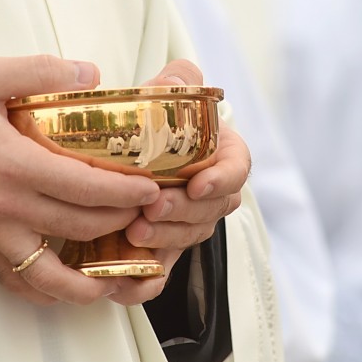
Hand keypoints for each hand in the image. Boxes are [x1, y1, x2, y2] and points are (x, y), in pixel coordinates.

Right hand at [0, 55, 159, 304]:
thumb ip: (38, 71)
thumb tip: (91, 73)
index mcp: (13, 165)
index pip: (85, 187)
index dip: (126, 191)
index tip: (152, 187)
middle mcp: (8, 209)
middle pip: (82, 227)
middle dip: (123, 220)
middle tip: (148, 209)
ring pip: (57, 270)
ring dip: (97, 269)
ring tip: (126, 259)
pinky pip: (23, 285)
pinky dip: (55, 291)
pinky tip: (78, 285)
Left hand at [107, 60, 250, 304]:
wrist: (124, 150)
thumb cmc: (153, 121)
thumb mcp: (167, 94)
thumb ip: (179, 82)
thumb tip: (177, 77)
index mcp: (220, 157)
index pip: (237, 170)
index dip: (222, 180)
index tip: (198, 184)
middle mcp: (210, 195)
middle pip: (210, 211)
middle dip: (183, 212)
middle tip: (152, 208)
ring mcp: (187, 225)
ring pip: (187, 240)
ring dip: (164, 240)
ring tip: (134, 233)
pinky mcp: (162, 251)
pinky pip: (160, 274)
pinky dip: (145, 283)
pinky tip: (124, 284)